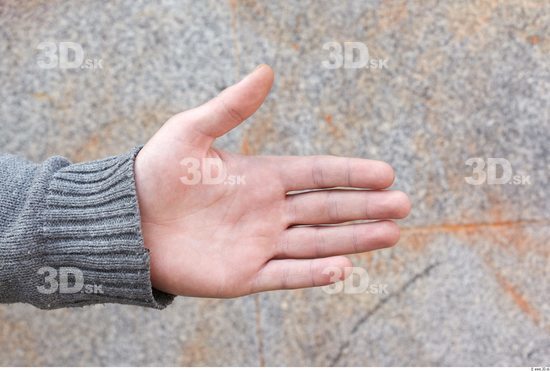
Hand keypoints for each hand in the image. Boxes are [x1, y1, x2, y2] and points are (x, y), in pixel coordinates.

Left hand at [134, 65, 410, 297]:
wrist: (126, 221)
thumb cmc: (156, 173)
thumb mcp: (191, 131)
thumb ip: (232, 106)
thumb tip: (266, 70)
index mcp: (261, 176)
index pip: (318, 174)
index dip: (352, 174)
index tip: (386, 174)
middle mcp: (268, 211)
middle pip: (327, 209)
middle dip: (366, 207)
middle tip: (403, 205)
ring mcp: (259, 244)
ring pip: (317, 243)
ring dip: (354, 239)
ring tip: (391, 234)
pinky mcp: (244, 275)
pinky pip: (287, 275)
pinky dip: (314, 273)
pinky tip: (343, 268)